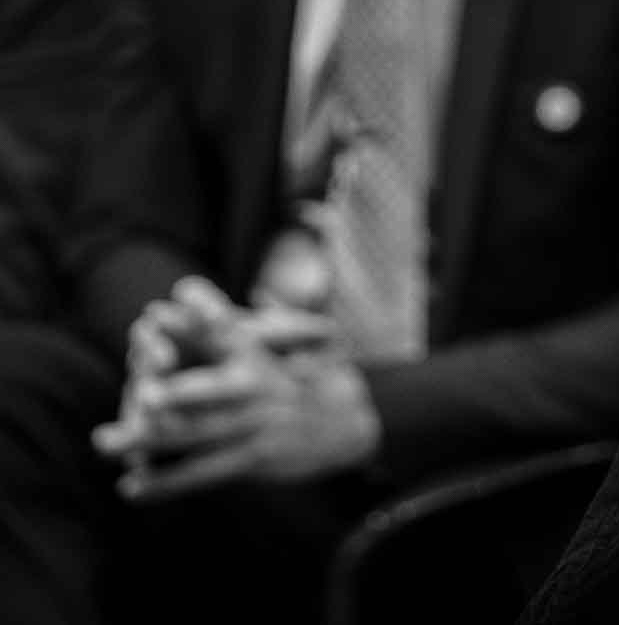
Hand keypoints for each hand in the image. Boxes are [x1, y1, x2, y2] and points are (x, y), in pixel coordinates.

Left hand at [94, 278, 376, 499]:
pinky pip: (203, 473)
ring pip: (196, 436)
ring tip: (107, 442)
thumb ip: (278, 314)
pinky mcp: (255, 459)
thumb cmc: (323, 371)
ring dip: (149, 441)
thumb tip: (261, 288)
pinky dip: (166, 483)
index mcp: (263, 353)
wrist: (356, 421)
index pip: (226, 331)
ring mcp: (256, 426)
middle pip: (209, 392)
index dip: (193, 321)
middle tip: (140, 395)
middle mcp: (259, 388)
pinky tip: (132, 487)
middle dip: (175, 395)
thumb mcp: (310, 335)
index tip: (155, 312)